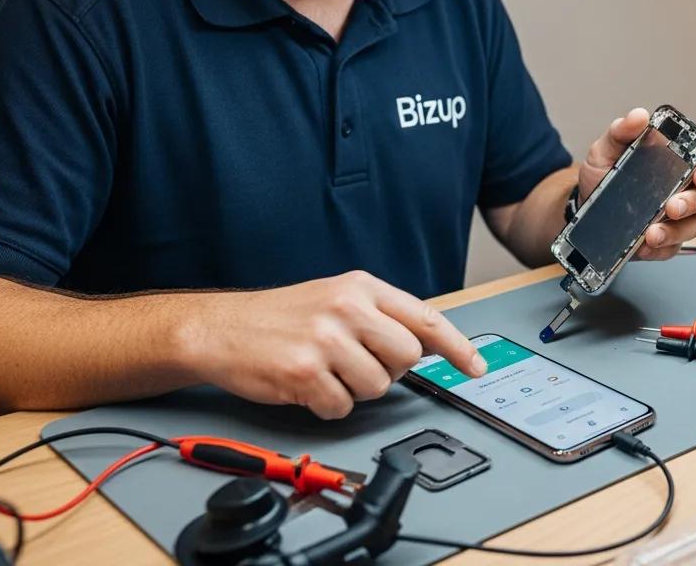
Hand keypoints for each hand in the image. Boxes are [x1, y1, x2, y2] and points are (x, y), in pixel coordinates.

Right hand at [183, 271, 484, 418]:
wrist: (220, 328)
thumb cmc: (281, 317)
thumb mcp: (337, 298)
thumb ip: (381, 315)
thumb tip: (427, 343)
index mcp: (361, 287)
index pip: (427, 318)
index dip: (458, 347)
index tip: (475, 367)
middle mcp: (347, 308)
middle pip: (408, 357)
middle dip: (390, 370)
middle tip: (357, 363)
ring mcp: (326, 339)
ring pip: (378, 386)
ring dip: (356, 390)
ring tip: (328, 371)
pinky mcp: (304, 371)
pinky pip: (342, 406)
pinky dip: (328, 405)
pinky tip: (309, 385)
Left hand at [578, 107, 695, 260]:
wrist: (585, 205)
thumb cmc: (604, 173)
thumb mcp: (606, 149)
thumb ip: (621, 131)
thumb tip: (639, 116)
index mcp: (676, 163)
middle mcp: (682, 190)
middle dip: (691, 203)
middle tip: (672, 207)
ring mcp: (676, 218)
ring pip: (692, 226)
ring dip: (675, 231)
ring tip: (653, 234)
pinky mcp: (665, 241)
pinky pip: (671, 248)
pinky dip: (660, 249)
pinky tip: (644, 246)